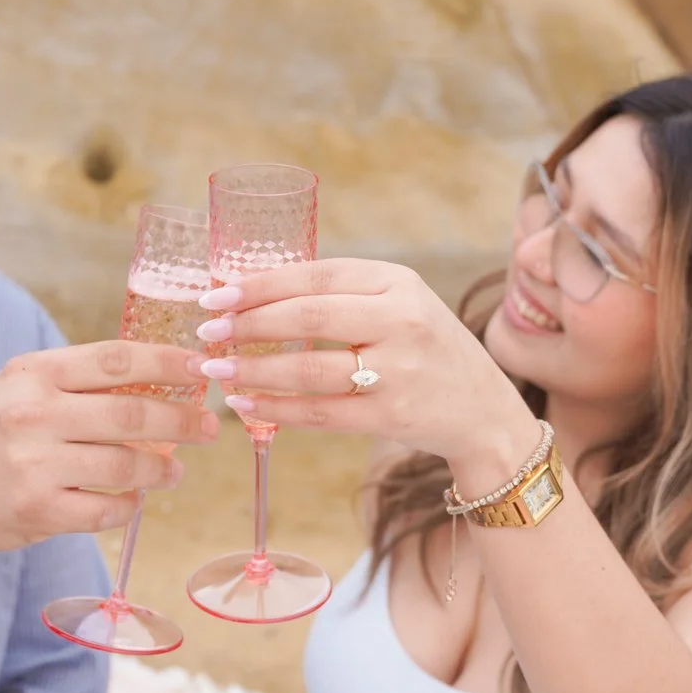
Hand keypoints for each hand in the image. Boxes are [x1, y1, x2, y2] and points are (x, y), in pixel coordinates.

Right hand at [0, 342, 218, 557]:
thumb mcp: (21, 386)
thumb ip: (80, 381)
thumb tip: (160, 379)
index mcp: (35, 374)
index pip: (117, 360)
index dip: (168, 363)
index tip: (201, 369)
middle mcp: (34, 416)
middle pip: (132, 416)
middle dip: (182, 423)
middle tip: (208, 428)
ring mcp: (35, 467)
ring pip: (125, 468)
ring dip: (161, 471)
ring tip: (173, 471)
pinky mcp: (37, 512)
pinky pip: (106, 511)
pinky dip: (128, 506)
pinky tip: (132, 500)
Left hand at [194, 260, 540, 494]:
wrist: (483, 410)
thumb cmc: (425, 349)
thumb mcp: (399, 304)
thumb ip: (342, 294)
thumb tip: (252, 293)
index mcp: (399, 282)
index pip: (316, 275)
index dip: (260, 284)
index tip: (216, 294)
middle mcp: (402, 321)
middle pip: (308, 317)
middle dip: (249, 324)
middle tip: (207, 332)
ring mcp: (398, 371)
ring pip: (309, 369)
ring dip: (253, 371)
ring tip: (217, 371)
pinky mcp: (391, 416)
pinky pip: (319, 412)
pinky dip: (276, 409)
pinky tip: (246, 405)